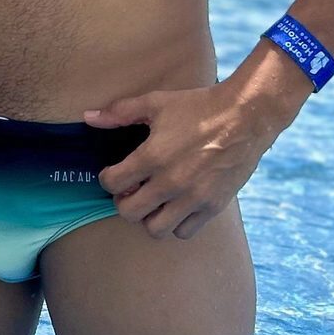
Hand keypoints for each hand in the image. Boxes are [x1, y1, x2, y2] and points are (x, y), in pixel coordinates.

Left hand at [86, 79, 293, 240]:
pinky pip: (185, 232)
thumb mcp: (155, 102)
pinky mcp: (213, 207)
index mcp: (152, 156)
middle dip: (123, 201)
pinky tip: (176, 205)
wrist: (245, 117)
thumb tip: (88, 117)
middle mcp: (170, 182)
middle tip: (130, 189)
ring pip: (156, 229)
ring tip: (152, 200)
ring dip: (148, 217)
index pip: (111, 183)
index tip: (112, 173)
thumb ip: (119, 112)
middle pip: (128, 212)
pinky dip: (176, 223)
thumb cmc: (197, 107)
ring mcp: (193, 198)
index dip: (106, 178)